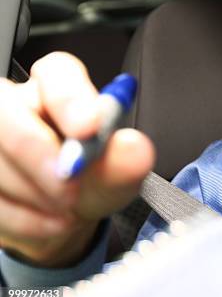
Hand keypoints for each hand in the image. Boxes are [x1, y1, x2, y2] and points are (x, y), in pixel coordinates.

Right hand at [0, 52, 154, 266]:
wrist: (65, 219)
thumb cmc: (92, 181)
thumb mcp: (116, 176)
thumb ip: (124, 161)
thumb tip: (133, 147)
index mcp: (58, 88)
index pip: (56, 73)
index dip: (70, 99)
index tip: (89, 129)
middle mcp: (15, 105)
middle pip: (5, 110)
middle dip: (37, 151)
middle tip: (69, 184)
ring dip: (35, 193)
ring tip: (69, 209)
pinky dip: (22, 218)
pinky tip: (50, 223)